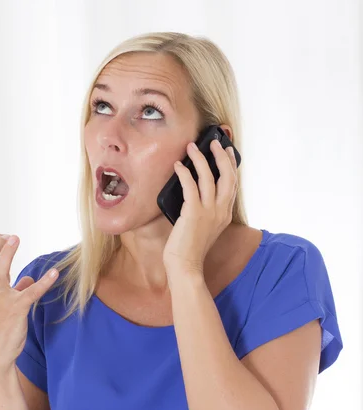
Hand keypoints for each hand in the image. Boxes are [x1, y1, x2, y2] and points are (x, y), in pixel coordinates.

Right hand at [0, 233, 58, 374]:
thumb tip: (26, 279)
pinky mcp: (16, 310)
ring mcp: (1, 300)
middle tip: (10, 236)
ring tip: (15, 238)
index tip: (3, 236)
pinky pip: (30, 293)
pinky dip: (43, 283)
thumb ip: (15, 289)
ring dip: (7, 254)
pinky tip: (54, 274)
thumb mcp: (3, 305)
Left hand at [162, 139, 237, 275]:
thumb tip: (193, 191)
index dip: (230, 165)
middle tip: (212, 142)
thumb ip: (204, 211)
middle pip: (228, 176)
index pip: (233, 184)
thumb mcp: (204, 227)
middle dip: (220, 156)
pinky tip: (178, 166)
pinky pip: (191, 186)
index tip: (226, 151)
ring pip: (210, 177)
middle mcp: (221, 211)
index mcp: (225, 214)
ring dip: (200, 159)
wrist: (186, 265)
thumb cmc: (190, 249)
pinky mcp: (194, 213)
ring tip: (192, 147)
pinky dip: (184, 173)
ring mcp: (209, 211)